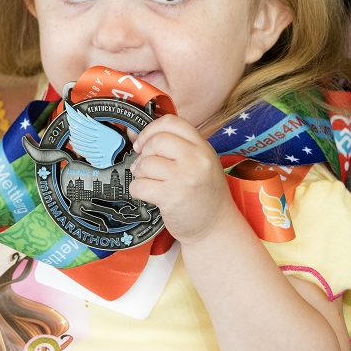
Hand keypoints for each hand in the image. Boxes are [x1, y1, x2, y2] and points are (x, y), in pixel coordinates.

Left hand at [128, 114, 236, 243]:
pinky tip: (147, 195)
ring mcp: (184, 178)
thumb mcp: (200, 163)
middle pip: (157, 141)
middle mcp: (196, 159)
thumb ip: (176, 147)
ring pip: (145, 164)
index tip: (143, 143)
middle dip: (144, 154)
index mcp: (202, 147)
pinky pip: (140, 186)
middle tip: (146, 167)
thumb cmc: (203, 194)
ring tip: (148, 182)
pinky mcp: (172, 198)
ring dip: (139, 174)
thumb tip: (135, 136)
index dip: (151, 130)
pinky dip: (137, 190)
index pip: (172, 122)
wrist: (215, 227)